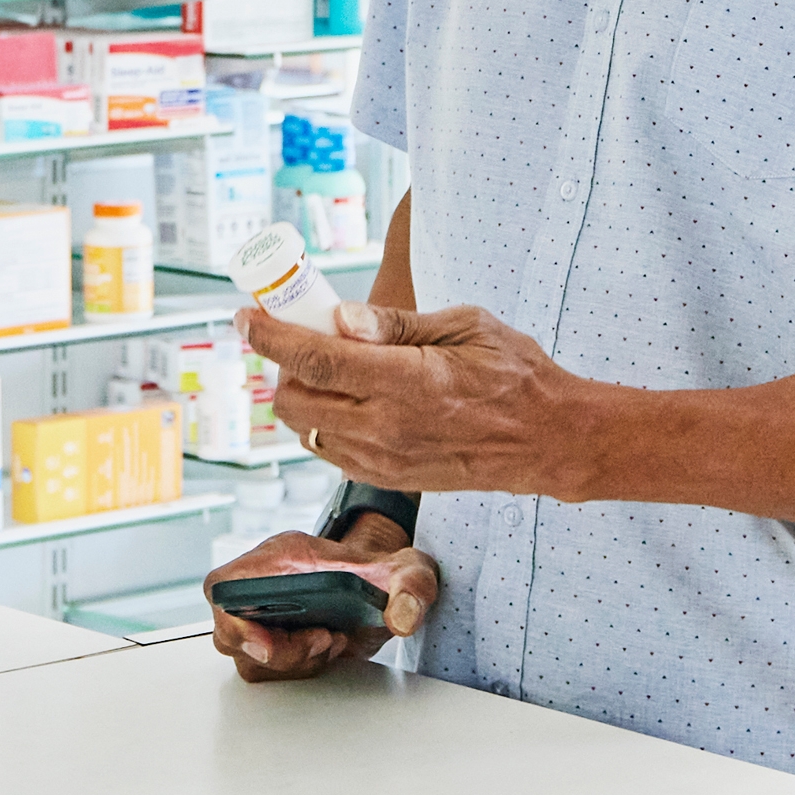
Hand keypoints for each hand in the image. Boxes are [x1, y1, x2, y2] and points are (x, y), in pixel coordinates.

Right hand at [201, 519, 437, 681]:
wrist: (382, 587)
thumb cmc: (380, 572)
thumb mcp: (408, 570)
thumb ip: (412, 585)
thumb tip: (402, 617)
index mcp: (279, 559)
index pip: (223, 586)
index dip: (229, 617)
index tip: (267, 644)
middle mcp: (262, 589)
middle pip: (232, 633)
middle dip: (278, 651)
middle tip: (323, 641)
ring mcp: (266, 619)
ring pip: (252, 659)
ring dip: (292, 662)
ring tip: (333, 641)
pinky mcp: (277, 645)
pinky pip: (272, 671)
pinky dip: (300, 669)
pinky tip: (330, 650)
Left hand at [242, 297, 592, 497]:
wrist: (547, 440)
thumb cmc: (515, 374)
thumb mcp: (464, 326)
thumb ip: (396, 324)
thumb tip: (340, 317)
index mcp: (404, 382)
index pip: (312, 360)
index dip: (270, 337)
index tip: (247, 317)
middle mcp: (386, 427)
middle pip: (294, 402)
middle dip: (282, 366)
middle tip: (301, 338)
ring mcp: (385, 459)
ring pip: (308, 430)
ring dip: (303, 397)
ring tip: (331, 368)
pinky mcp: (390, 477)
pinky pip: (333, 451)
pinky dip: (326, 422)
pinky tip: (353, 399)